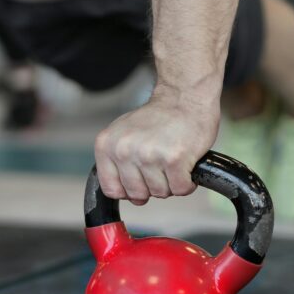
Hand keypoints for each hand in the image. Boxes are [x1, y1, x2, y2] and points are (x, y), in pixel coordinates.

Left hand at [93, 87, 218, 204]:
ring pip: (160, 193)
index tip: (140, 180)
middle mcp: (124, 150)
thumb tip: (127, 196)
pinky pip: (180, 189)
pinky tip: (186, 165)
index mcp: (107, 145)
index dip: (128, 190)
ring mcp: (149, 155)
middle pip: (137, 194)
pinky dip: (187, 183)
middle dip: (152, 186)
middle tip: (161, 166)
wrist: (184, 97)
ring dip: (171, 183)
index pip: (111, 189)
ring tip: (173, 161)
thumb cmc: (158, 118)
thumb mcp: (123, 135)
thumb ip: (117, 164)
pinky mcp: (174, 159)